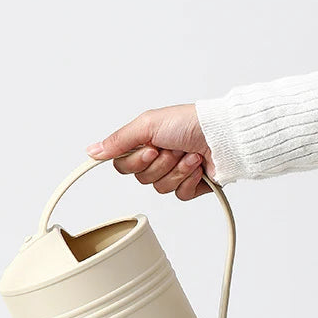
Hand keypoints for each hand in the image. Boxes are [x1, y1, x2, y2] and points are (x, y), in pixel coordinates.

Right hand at [86, 104, 213, 199]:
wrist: (226, 136)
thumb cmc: (192, 123)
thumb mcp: (148, 124)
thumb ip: (118, 140)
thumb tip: (91, 151)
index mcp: (145, 142)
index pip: (122, 165)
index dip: (135, 162)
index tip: (150, 149)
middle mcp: (158, 157)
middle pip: (141, 178)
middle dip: (160, 164)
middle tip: (172, 149)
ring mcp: (174, 172)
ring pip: (160, 188)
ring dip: (177, 171)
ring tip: (190, 156)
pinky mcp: (191, 186)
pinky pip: (178, 195)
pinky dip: (189, 180)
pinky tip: (198, 167)